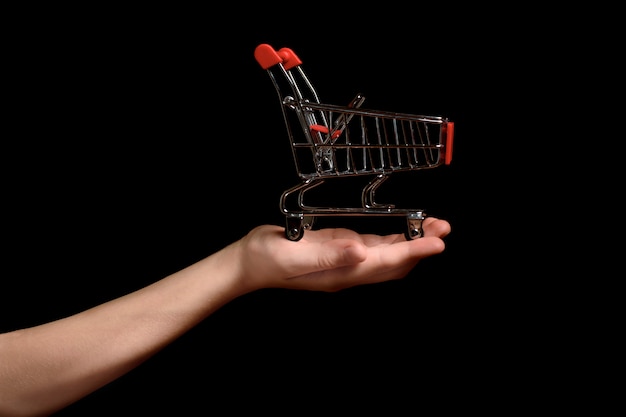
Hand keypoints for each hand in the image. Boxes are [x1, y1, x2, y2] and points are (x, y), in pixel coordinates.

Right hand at [231, 217, 450, 292]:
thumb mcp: (292, 256)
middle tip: (443, 229)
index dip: (414, 252)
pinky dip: (395, 239)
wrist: (248, 264)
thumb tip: (361, 251)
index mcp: (340, 273)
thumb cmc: (265, 259)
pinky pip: (375, 248)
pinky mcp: (340, 251)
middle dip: (422, 247)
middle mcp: (348, 270)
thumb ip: (327, 255)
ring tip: (434, 226)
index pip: (385, 263)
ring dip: (413, 243)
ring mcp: (345, 262)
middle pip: (395, 264)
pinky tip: (406, 231)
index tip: (437, 242)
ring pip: (388, 256)